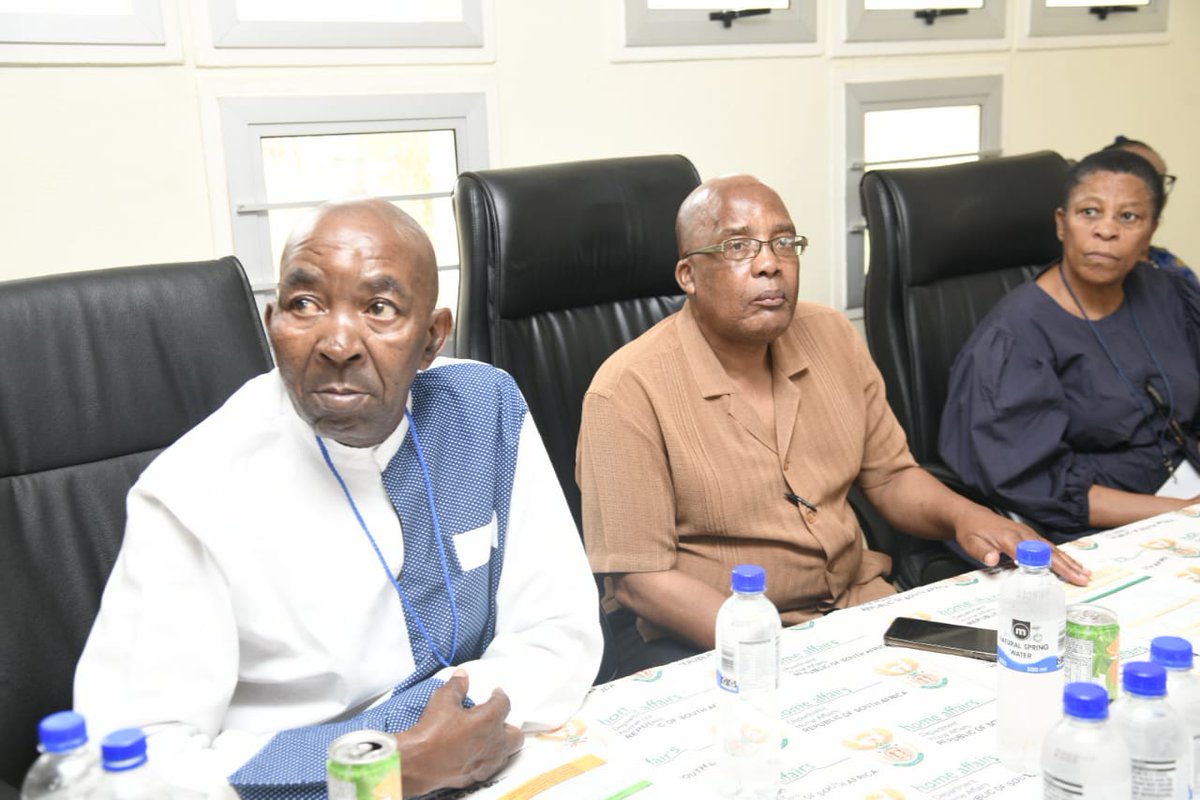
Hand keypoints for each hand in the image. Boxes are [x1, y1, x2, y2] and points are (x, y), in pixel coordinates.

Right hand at [396, 670, 522, 797]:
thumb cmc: (432, 732)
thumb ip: (456, 687)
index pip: (504, 704)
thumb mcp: (443, 700)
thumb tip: (461, 677)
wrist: (418, 763)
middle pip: (515, 735)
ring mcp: (485, 763)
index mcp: (490, 721)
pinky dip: (483, 761)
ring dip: (498, 745)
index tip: (496, 693)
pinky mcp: (474, 777)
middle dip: (508, 726)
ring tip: (486, 738)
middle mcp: (493, 744)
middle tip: (496, 720)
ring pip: (503, 755)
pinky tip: (472, 756)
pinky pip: (486, 768)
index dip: (500, 696)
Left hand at [953, 506, 1090, 585]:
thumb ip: (982, 552)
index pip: (1033, 554)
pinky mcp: (1029, 536)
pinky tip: (1071, 563)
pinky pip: (1048, 546)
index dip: (1049, 565)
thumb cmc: (971, 531)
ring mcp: (1028, 534)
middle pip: (1048, 552)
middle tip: (1083, 578)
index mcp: (1010, 538)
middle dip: (1067, 566)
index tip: (1063, 575)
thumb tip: (992, 559)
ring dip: (1069, 561)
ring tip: (1085, 573)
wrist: (970, 516)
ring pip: (1052, 549)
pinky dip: (1062, 555)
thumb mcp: (970, 543)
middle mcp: (1023, 535)